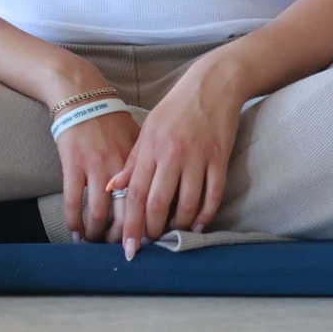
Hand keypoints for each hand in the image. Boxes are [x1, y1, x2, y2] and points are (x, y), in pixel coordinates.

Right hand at [55, 109, 140, 243]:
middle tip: (122, 249)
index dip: (148, 225)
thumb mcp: (136, 138)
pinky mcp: (72, 165)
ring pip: (98, 213)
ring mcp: (94, 166)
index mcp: (138, 160)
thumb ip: (146, 165)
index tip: (148, 241)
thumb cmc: (111, 119)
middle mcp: (119, 166)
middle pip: (125, 213)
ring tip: (97, 243)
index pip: (147, 202)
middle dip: (123, 237)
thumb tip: (163, 190)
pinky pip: (72, 202)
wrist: (82, 97)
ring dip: (97, 235)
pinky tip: (76, 233)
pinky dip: (74, 222)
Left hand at [109, 64, 241, 255]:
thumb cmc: (176, 107)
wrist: (213, 83)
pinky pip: (213, 195)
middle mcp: (172, 154)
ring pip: (187, 204)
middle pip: (159, 204)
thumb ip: (132, 160)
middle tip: (152, 242)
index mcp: (150, 147)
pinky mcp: (220, 158)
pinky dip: (206, 215)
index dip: (132, 225)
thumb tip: (112, 187)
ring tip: (174, 232)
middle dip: (154, 230)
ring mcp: (197, 157)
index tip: (129, 248)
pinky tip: (200, 224)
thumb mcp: (148, 129)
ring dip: (180, 225)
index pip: (136, 194)